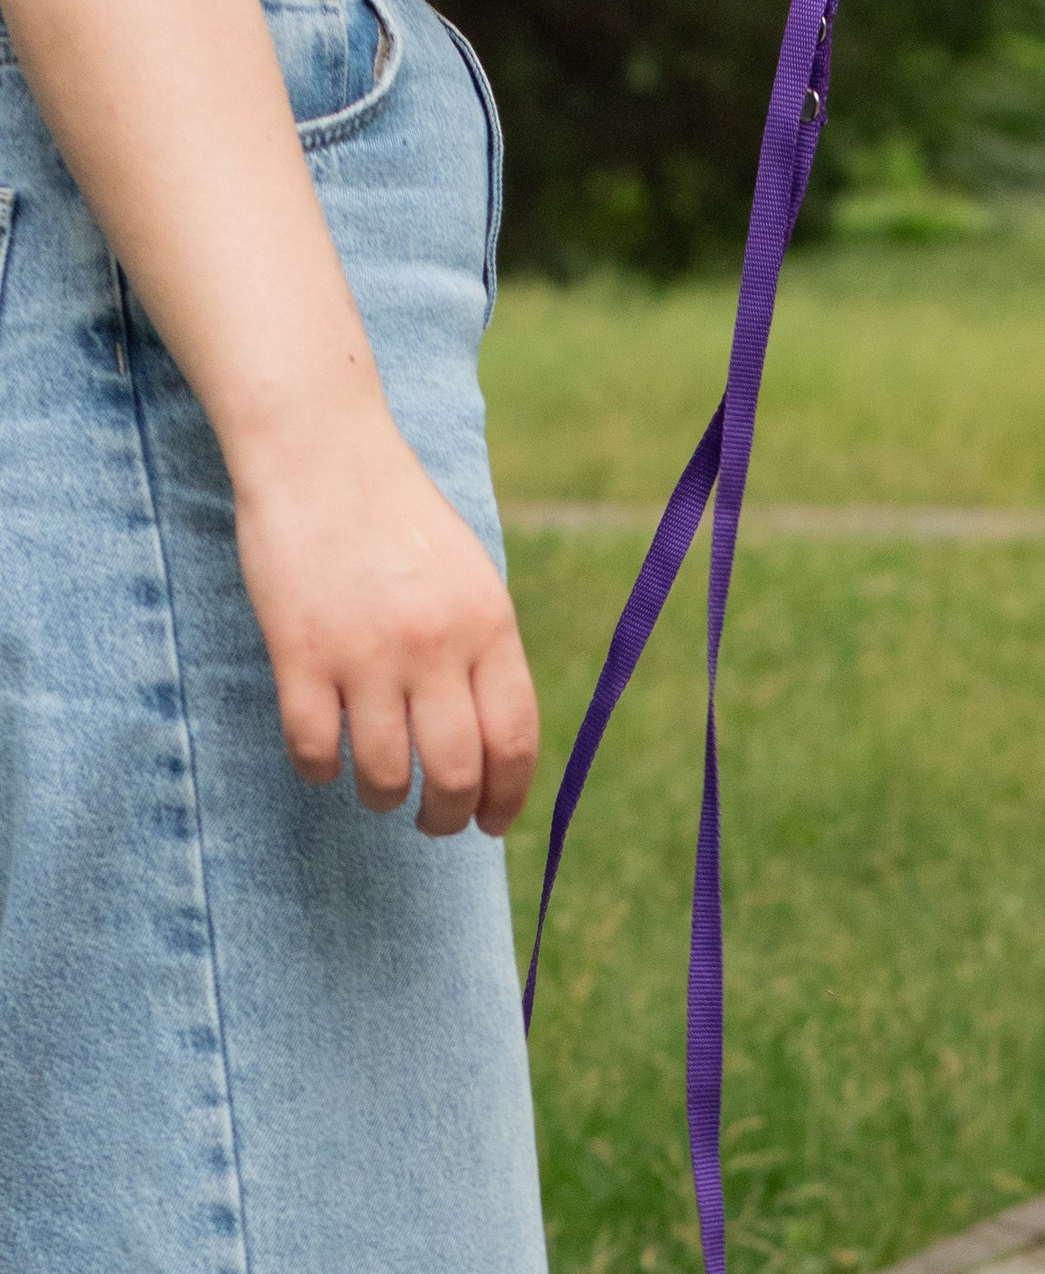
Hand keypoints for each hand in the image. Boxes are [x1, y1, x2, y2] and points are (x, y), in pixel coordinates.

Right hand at [231, 417, 539, 836]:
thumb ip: (486, 657)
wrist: (320, 450)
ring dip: (384, 799)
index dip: (508, 798)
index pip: (515, 741)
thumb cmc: (398, 520)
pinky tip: (324, 763)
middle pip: (456, 772)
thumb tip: (497, 750)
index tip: (494, 823)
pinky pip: (314, 748)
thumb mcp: (471, 580)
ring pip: (385, 773)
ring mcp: (366, 651)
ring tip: (380, 792)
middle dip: (449, 818)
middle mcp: (434, 645)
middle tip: (435, 823)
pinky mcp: (300, 650)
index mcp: (489, 627)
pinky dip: (320, 771)